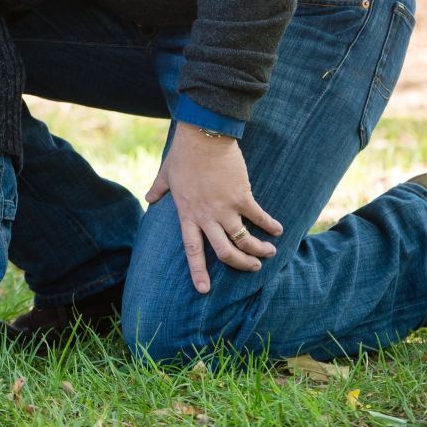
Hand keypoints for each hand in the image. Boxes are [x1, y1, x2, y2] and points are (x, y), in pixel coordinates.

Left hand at [145, 122, 283, 293]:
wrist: (203, 136)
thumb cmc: (183, 154)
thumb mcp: (166, 174)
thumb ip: (158, 189)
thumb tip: (148, 198)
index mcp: (188, 213)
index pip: (192, 249)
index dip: (198, 271)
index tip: (204, 290)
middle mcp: (207, 216)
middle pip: (225, 253)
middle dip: (241, 264)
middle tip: (253, 267)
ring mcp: (225, 208)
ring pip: (244, 241)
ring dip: (259, 250)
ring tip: (269, 251)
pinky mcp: (242, 196)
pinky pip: (259, 217)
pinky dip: (270, 226)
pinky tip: (278, 229)